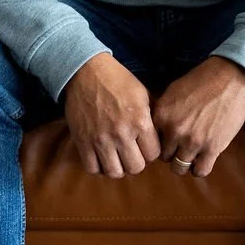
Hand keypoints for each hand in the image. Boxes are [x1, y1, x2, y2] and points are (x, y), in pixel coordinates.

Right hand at [62, 53, 160, 176]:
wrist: (86, 71)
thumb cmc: (117, 80)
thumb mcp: (143, 94)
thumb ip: (152, 117)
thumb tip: (161, 134)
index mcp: (140, 121)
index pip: (153, 155)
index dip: (150, 152)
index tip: (145, 145)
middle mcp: (122, 134)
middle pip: (136, 168)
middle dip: (136, 162)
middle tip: (131, 152)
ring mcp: (100, 139)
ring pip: (115, 172)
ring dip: (118, 167)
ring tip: (117, 157)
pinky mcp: (83, 141)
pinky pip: (92, 168)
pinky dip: (98, 167)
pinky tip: (101, 157)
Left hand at [152, 56, 244, 177]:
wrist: (228, 80)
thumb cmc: (200, 82)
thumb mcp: (172, 92)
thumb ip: (162, 113)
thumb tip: (155, 129)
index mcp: (161, 116)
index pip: (152, 141)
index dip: (161, 141)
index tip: (168, 140)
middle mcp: (174, 131)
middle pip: (164, 157)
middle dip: (172, 153)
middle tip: (181, 147)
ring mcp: (193, 142)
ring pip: (179, 168)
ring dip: (184, 163)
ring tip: (191, 156)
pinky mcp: (212, 149)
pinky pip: (200, 171)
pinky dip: (199, 169)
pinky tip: (202, 160)